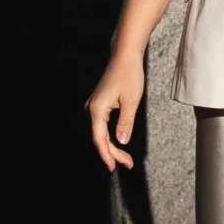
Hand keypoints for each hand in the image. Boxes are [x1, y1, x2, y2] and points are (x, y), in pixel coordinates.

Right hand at [87, 49, 145, 171]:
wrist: (125, 56)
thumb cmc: (129, 75)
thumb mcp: (131, 101)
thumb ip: (125, 123)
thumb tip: (121, 142)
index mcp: (97, 109)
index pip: (99, 139)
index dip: (107, 155)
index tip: (113, 168)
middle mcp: (92, 109)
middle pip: (99, 138)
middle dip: (113, 153)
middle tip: (128, 164)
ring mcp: (95, 107)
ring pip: (101, 133)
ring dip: (112, 146)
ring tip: (126, 159)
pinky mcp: (100, 104)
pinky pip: (102, 126)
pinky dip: (111, 136)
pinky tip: (119, 143)